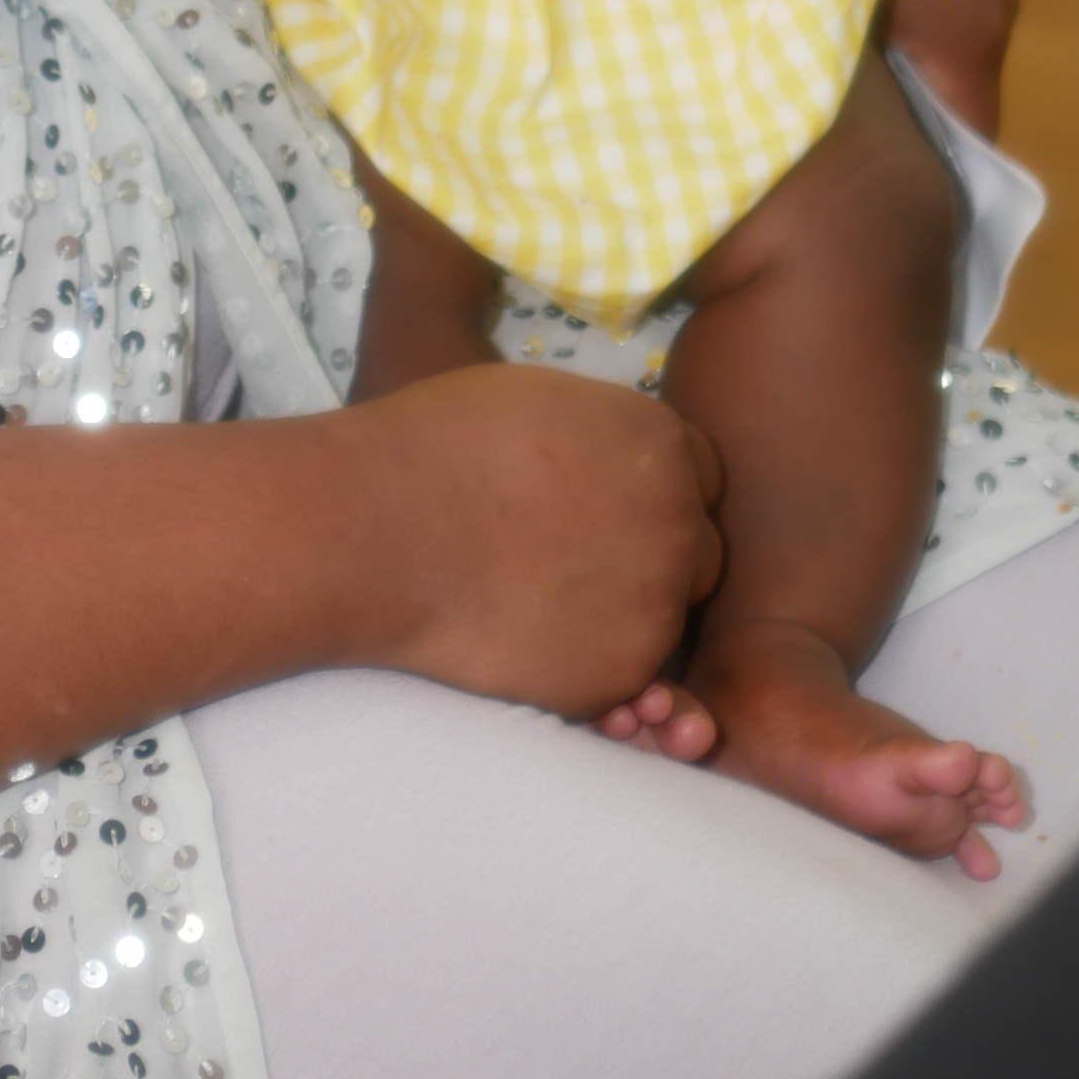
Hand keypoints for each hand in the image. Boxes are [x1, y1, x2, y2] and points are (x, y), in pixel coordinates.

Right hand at [349, 365, 723, 719]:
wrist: (377, 529)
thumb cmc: (435, 448)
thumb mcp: (539, 401)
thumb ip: (602, 435)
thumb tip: (606, 460)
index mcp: (660, 445)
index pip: (701, 479)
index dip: (654, 496)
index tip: (606, 509)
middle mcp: (678, 523)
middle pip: (697, 554)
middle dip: (651, 561)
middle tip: (572, 563)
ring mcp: (655, 604)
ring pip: (662, 622)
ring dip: (619, 619)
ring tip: (536, 603)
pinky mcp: (619, 674)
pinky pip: (620, 677)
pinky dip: (584, 667)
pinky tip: (523, 639)